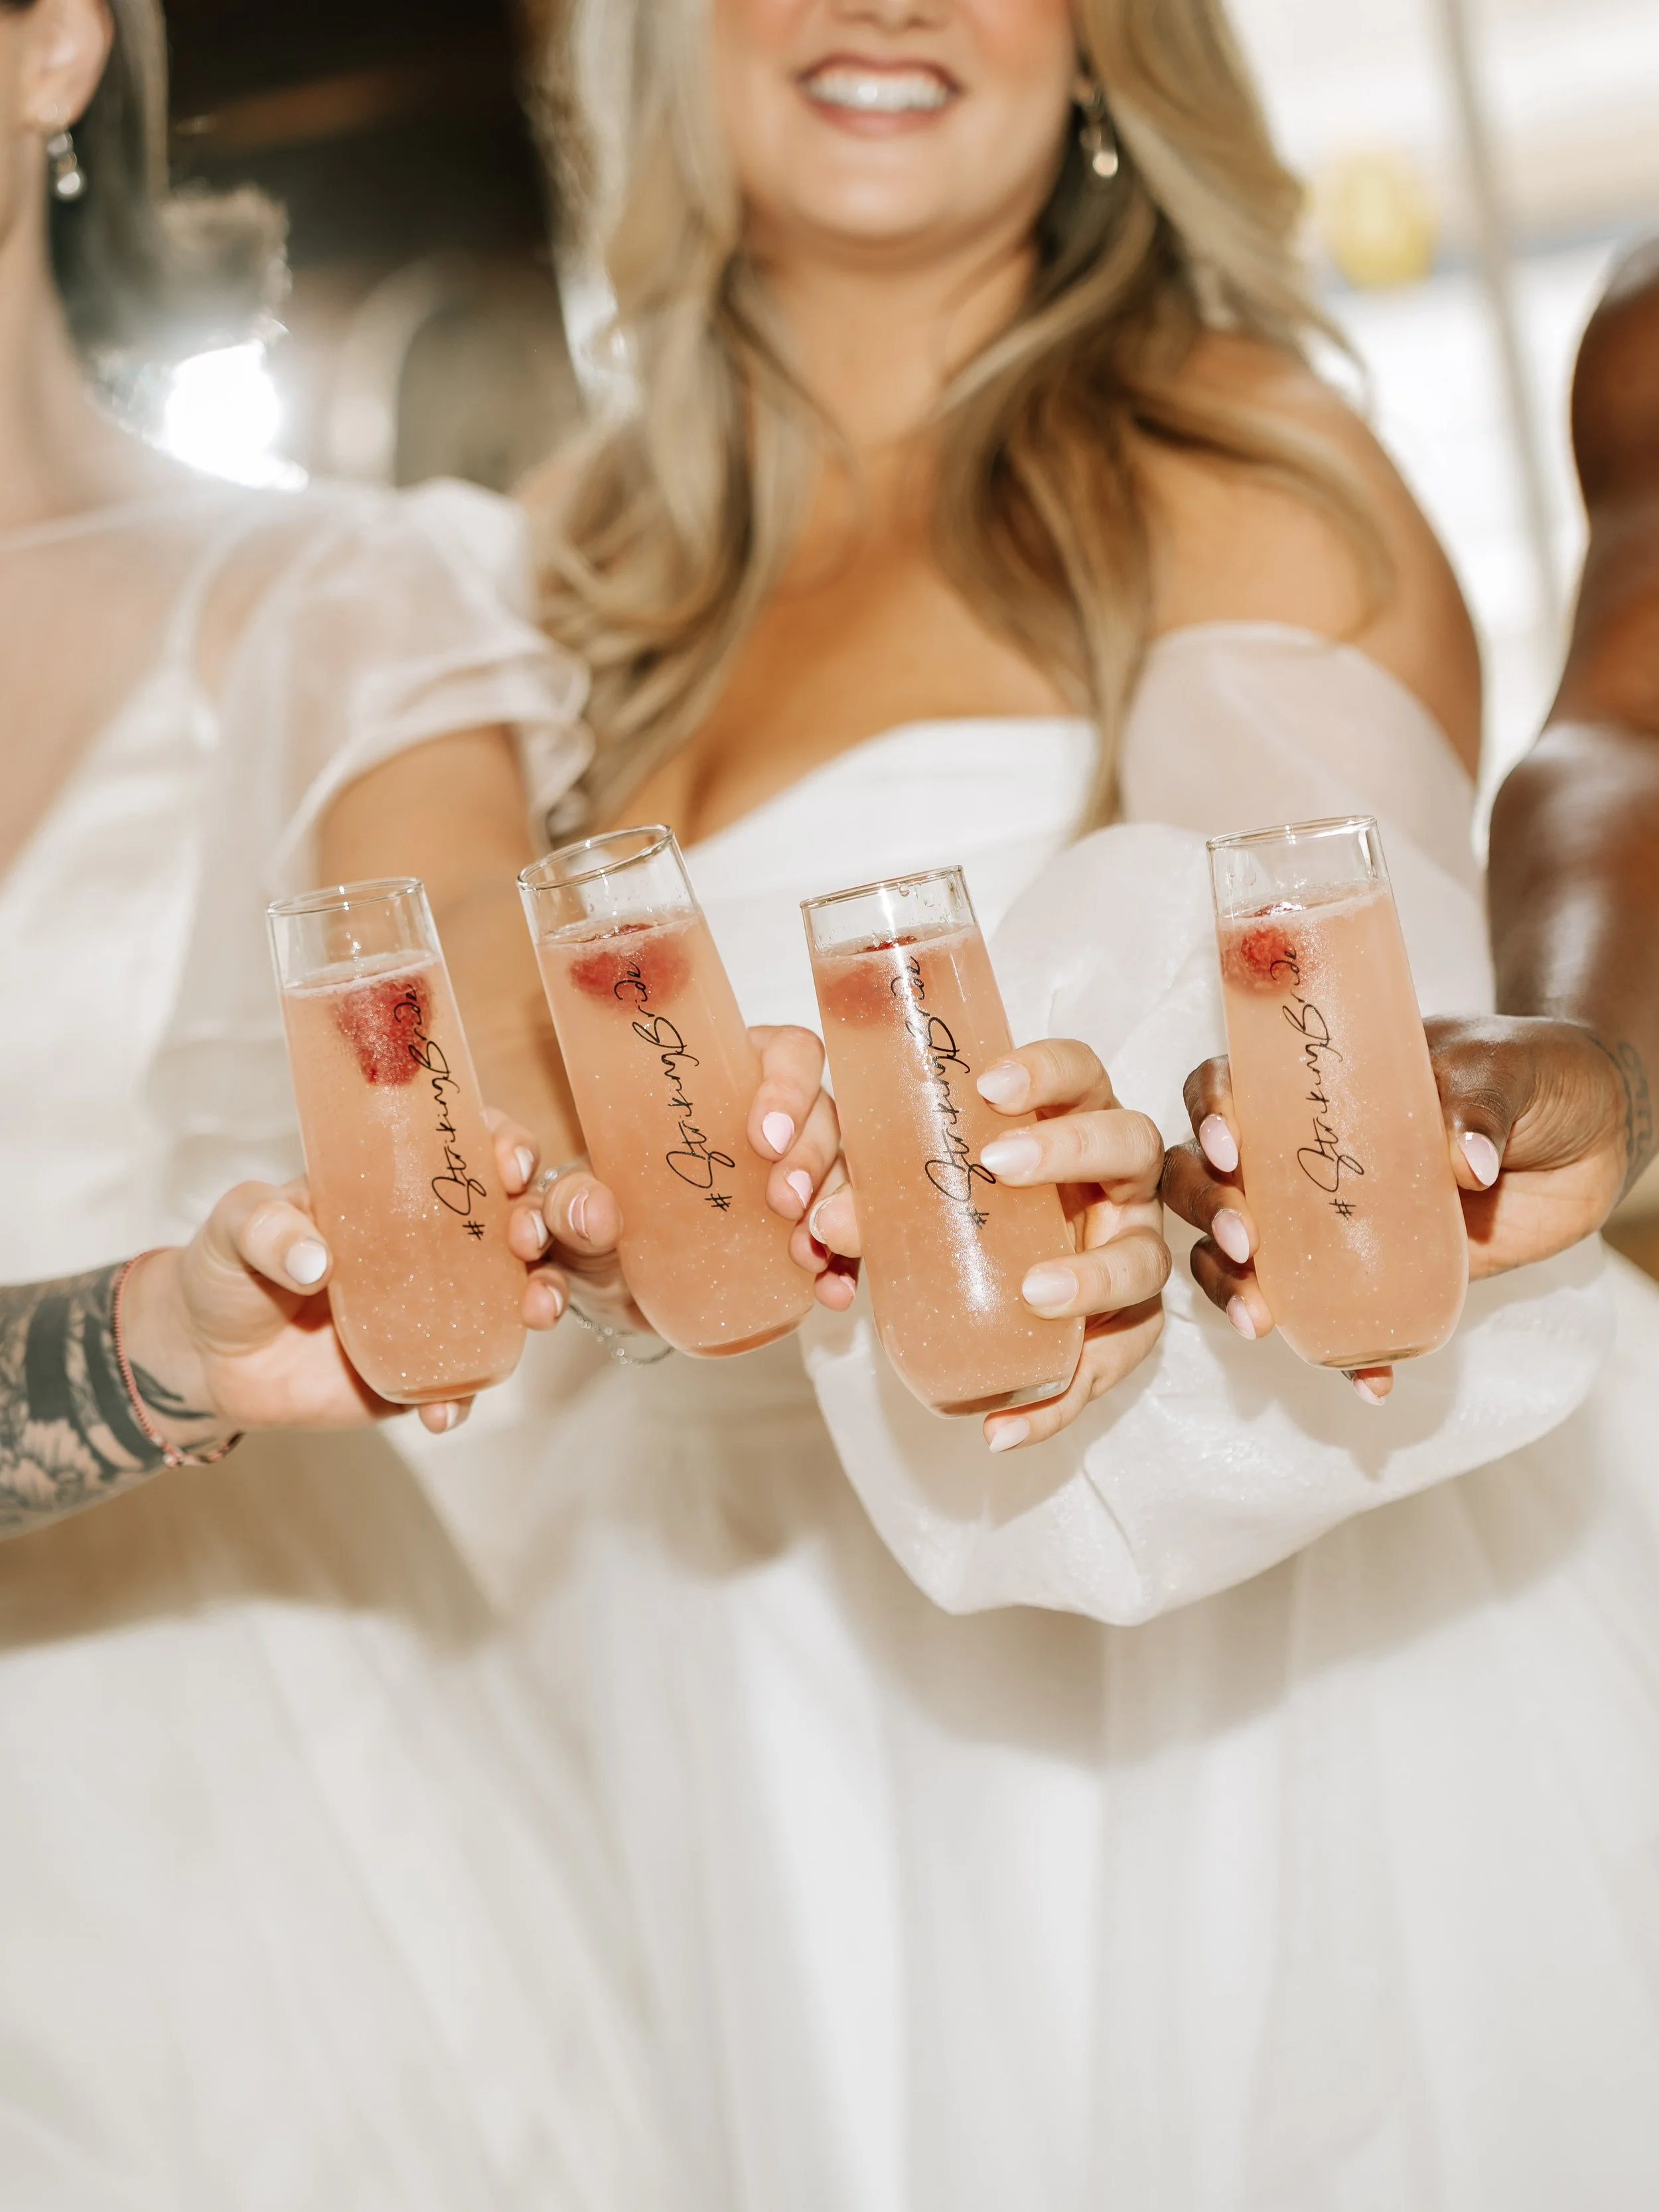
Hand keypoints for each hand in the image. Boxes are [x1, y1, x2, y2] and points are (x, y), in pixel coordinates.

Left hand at [131, 1115, 568, 1443]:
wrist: (208, 1358)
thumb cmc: (225, 1269)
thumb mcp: (234, 1227)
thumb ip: (267, 1228)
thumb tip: (316, 1260)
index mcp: (397, 1188)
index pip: (469, 1151)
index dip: (505, 1147)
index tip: (508, 1161)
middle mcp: (433, 1244)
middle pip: (514, 1220)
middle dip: (541, 1223)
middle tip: (525, 1237)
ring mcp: (436, 1307)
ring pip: (514, 1296)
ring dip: (539, 1298)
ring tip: (533, 1312)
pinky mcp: (422, 1369)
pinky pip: (463, 1382)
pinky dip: (462, 1397)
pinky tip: (441, 1410)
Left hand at [533, 1024, 854, 1331]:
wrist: (620, 1280)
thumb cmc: (608, 1209)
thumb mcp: (574, 1200)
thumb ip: (571, 1201)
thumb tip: (595, 1212)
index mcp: (733, 1077)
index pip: (789, 1053)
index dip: (789, 1085)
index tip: (763, 1136)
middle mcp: (782, 1120)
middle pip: (827, 1116)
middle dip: (814, 1158)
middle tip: (784, 1202)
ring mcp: (805, 1176)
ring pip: (847, 1174)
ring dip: (839, 1209)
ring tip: (808, 1250)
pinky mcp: (812, 1231)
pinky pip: (847, 1241)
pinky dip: (846, 1265)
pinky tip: (832, 1290)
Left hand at [811, 1039, 1169, 1450]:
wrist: (1007, 1280)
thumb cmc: (972, 1209)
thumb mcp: (927, 1191)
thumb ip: (881, 1194)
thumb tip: (824, 1221)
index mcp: (1075, 1121)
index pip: (1080, 1073)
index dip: (1048, 1069)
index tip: (990, 1086)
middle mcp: (1119, 1182)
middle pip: (1130, 1146)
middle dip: (1072, 1150)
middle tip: (1002, 1166)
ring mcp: (1130, 1252)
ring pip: (1142, 1260)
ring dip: (1092, 1276)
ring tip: (1035, 1294)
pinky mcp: (1127, 1328)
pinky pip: (1107, 1367)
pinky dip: (1056, 1401)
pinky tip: (1001, 1428)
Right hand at [1161, 1015, 1635, 1403]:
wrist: (1592, 1133)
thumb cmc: (1533, 1072)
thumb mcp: (1505, 1066)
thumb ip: (1479, 1100)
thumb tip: (1468, 1162)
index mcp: (1313, 1082)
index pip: (1227, 1087)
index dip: (1208, 1114)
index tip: (1231, 1148)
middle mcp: (1300, 1150)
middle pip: (1206, 1177)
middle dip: (1207, 1212)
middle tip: (1244, 1239)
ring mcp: (1327, 1219)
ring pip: (1239, 1253)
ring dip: (1232, 1287)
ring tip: (1260, 1320)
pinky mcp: (1373, 1275)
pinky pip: (1333, 1322)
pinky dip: (1341, 1356)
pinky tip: (1368, 1381)